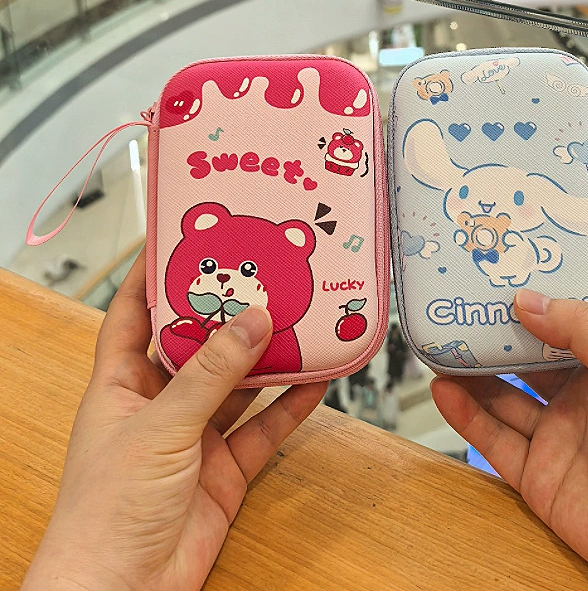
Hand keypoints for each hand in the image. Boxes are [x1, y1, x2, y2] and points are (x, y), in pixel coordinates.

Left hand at [23, 250, 326, 590]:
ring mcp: (195, 435)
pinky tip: (314, 381)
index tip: (180, 240)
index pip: (133, 314)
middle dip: (228, 312)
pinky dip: (290, 404)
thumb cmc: (106, 513)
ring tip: (298, 320)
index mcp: (120, 385)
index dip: (152, 277)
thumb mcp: (159, 428)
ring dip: (267, 357)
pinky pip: (264, 425)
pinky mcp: (225, 466)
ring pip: (239, 383)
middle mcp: (159, 404)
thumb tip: (252, 323)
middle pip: (198, 344)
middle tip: (261, 276)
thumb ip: (211, 375)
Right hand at [432, 291, 587, 590]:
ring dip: (472, 374)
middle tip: (461, 309)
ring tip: (440, 345)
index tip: (508, 276)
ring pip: (503, 398)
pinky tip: (443, 391)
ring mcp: (558, 438)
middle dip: (497, 337)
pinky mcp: (538, 477)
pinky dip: (466, 415)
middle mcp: (582, 400)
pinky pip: (494, 440)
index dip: (542, 302)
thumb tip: (529, 300)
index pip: (570, 326)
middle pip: (528, 361)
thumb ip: (583, 331)